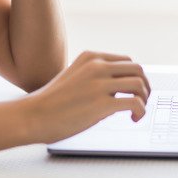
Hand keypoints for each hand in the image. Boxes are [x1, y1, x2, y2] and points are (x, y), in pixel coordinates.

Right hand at [19, 51, 150, 144]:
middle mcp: (97, 66)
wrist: (32, 115)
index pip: (126, 61)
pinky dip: (141, 112)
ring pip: (140, 85)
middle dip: (145, 86)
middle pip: (138, 69)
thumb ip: (94, 77)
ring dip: (144, 99)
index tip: (134, 91)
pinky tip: (133, 119)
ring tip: (137, 112)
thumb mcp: (74, 77)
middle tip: (141, 101)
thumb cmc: (50, 102)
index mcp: (90, 57)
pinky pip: (135, 103)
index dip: (135, 76)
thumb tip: (117, 90)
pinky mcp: (103, 104)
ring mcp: (100, 84)